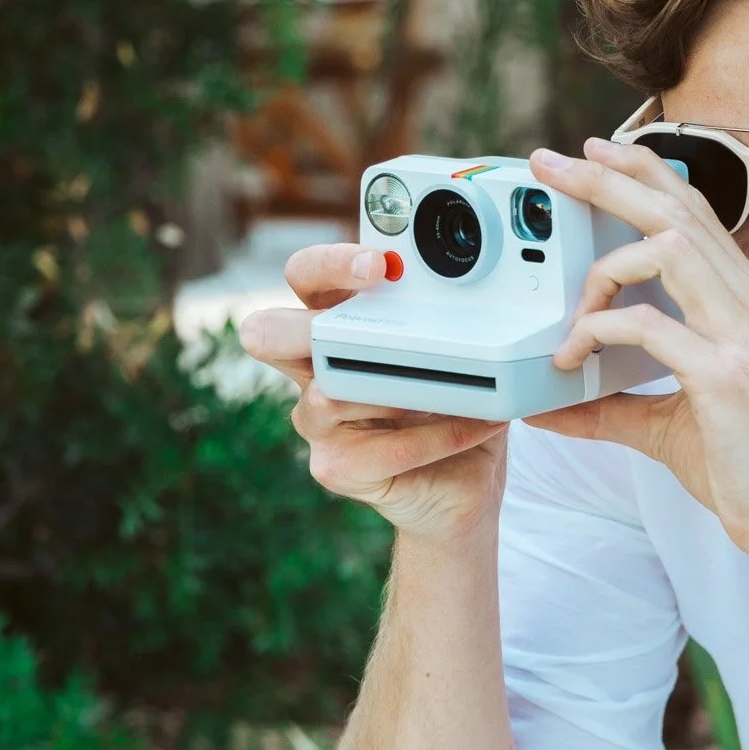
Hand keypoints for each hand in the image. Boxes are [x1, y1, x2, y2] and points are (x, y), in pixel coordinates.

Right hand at [241, 243, 506, 541]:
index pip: (306, 276)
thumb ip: (448, 317)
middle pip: (267, 332)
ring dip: (411, 388)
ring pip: (333, 395)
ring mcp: (316, 422)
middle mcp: (312, 370)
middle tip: (365, 328)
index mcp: (335, 324)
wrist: (462, 486)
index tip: (378, 265)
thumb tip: (474, 288)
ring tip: (471, 387)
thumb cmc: (455, 406)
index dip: (330, 263)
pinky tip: (481, 423)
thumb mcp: (458, 352)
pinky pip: (389, 445)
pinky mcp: (335, 468)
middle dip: (302, 323)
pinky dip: (443, 434)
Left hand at [526, 139, 748, 568]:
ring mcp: (742, 333)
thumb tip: (546, 404)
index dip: (644, 174)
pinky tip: (576, 357)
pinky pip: (649, 323)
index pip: (694, 213)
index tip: (596, 154)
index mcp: (747, 302)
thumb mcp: (666, 426)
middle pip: (674, 210)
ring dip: (600, 264)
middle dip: (607, 178)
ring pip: (665, 246)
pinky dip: (599, 330)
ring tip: (568, 307)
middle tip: (551, 163)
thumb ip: (608, 408)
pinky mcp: (725, 373)